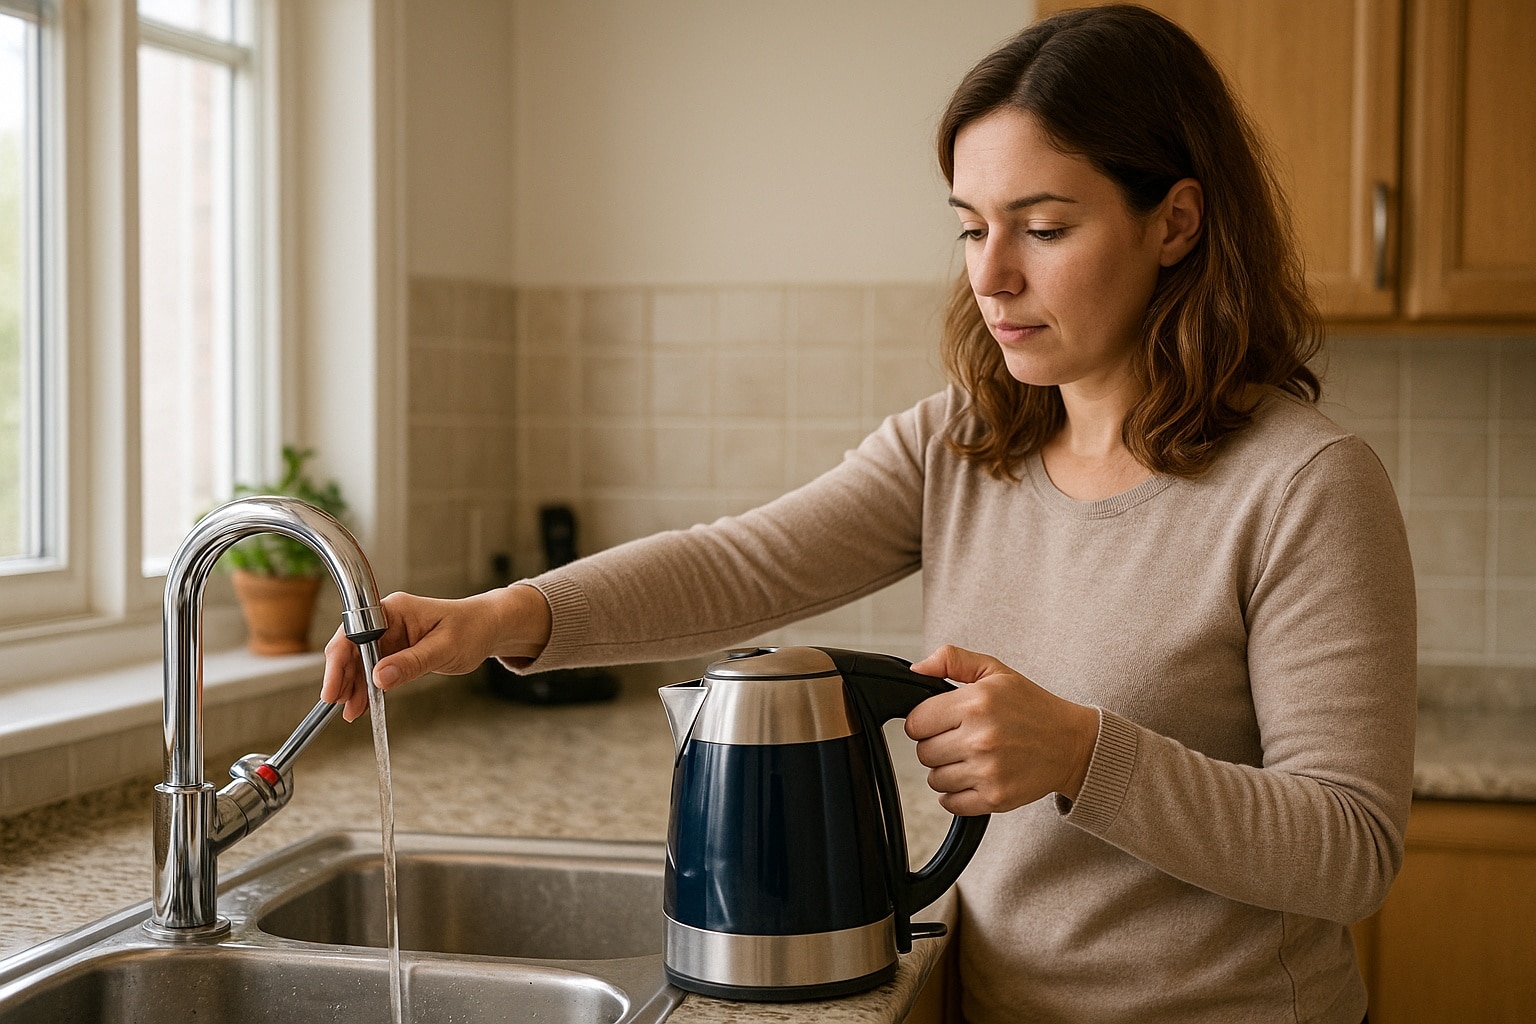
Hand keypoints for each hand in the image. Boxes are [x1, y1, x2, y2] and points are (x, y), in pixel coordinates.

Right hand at [320, 584, 551, 721]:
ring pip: (360, 662)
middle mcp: (387, 620)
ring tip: (351, 712)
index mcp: (394, 610)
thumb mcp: (445, 648)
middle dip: (342, 677)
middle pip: (351, 648)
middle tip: (339, 704)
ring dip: (353, 686)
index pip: (354, 632)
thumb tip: (379, 678)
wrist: (487, 628)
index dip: (339, 659)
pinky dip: (367, 687)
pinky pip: (374, 669)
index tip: (334, 686)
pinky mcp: (396, 650)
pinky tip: (362, 705)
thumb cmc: (471, 628)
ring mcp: (390, 635)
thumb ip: (412, 663)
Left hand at [905, 644, 1099, 814]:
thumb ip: (952, 660)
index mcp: (976, 703)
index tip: (942, 721)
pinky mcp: (995, 798)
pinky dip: (956, 794)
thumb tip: (917, 668)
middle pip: (923, 752)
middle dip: (937, 745)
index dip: (926, 721)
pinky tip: (974, 777)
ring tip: (971, 757)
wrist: (1071, 744)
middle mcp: (981, 738)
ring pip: (935, 779)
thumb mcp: (995, 671)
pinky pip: (950, 803)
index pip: (916, 723)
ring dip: (947, 770)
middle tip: (961, 738)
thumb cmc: (1032, 707)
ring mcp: (988, 771)